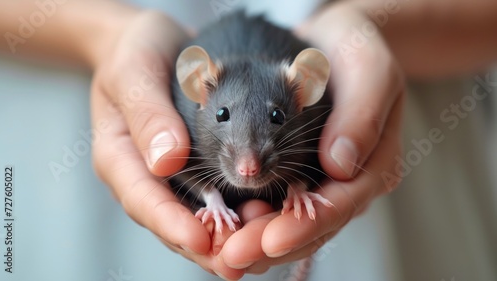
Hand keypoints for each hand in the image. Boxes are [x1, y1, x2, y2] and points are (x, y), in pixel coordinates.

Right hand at [89, 10, 245, 279]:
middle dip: (207, 244)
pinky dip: (235, 211)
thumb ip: (147, 113)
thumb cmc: (136, 53)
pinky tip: (262, 216)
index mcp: (120, 156)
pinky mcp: (192, 169)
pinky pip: (212, 198)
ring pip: (196, 216)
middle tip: (240, 262)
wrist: (150, 46)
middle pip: (172, 221)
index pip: (144, 200)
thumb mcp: (134, 72)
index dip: (172, 224)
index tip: (203, 240)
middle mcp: (145, 175)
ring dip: (226, 236)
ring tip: (259, 247)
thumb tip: (167, 161)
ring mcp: (169, 176)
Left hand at [218, 3, 404, 273]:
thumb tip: (340, 164)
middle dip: (272, 243)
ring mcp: (322, 183)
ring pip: (293, 223)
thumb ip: (362, 114)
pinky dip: (253, 220)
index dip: (307, 224)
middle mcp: (348, 181)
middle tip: (233, 256)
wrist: (333, 46)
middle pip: (314, 225)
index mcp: (374, 163)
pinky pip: (277, 206)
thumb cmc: (353, 52)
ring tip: (224, 252)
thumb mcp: (369, 70)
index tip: (270, 240)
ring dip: (258, 241)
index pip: (341, 204)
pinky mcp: (298, 174)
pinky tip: (227, 226)